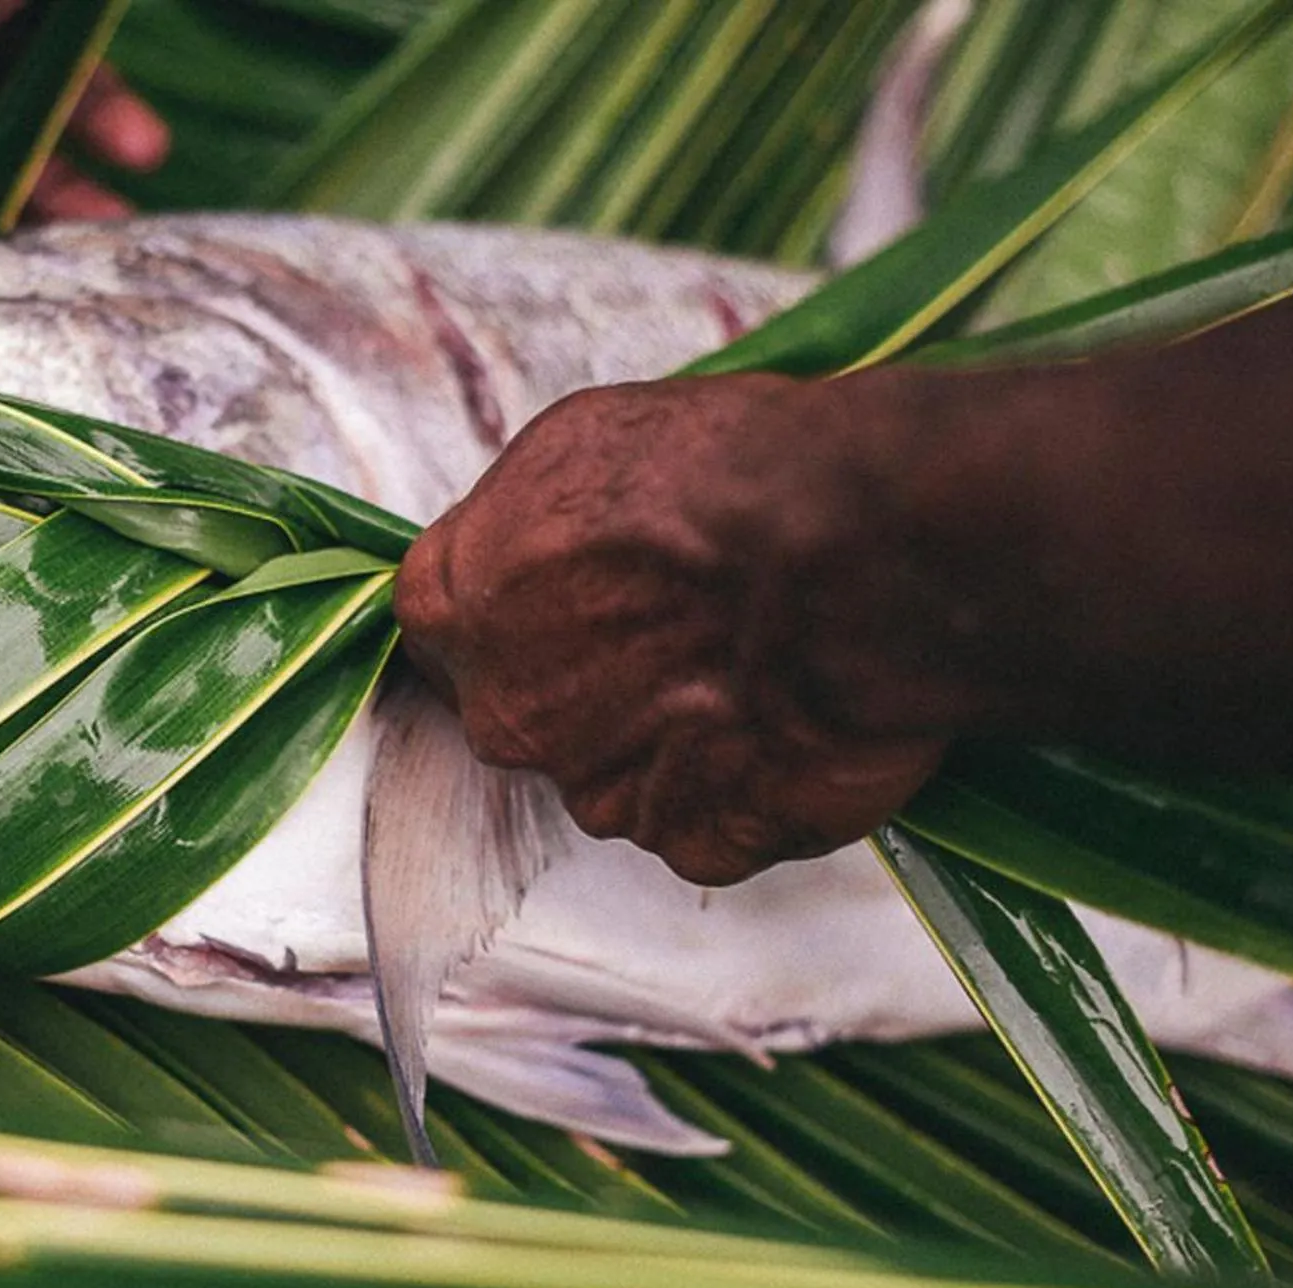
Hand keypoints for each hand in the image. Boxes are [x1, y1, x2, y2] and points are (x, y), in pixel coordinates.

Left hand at [394, 375, 965, 886]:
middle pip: (530, 710)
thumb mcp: (581, 442)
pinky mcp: (694, 840)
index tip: (560, 598)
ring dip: (670, 741)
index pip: (443, 624)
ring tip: (757, 674)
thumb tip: (542, 550)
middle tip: (678, 634)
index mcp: (463, 606)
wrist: (848, 548)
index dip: (508, 610)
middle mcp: (509, 715)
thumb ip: (529, 523)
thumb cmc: (724, 472)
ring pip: (620, 773)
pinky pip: (708, 825)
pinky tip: (793, 730)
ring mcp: (597, 792)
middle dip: (588, 683)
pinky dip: (746, 791)